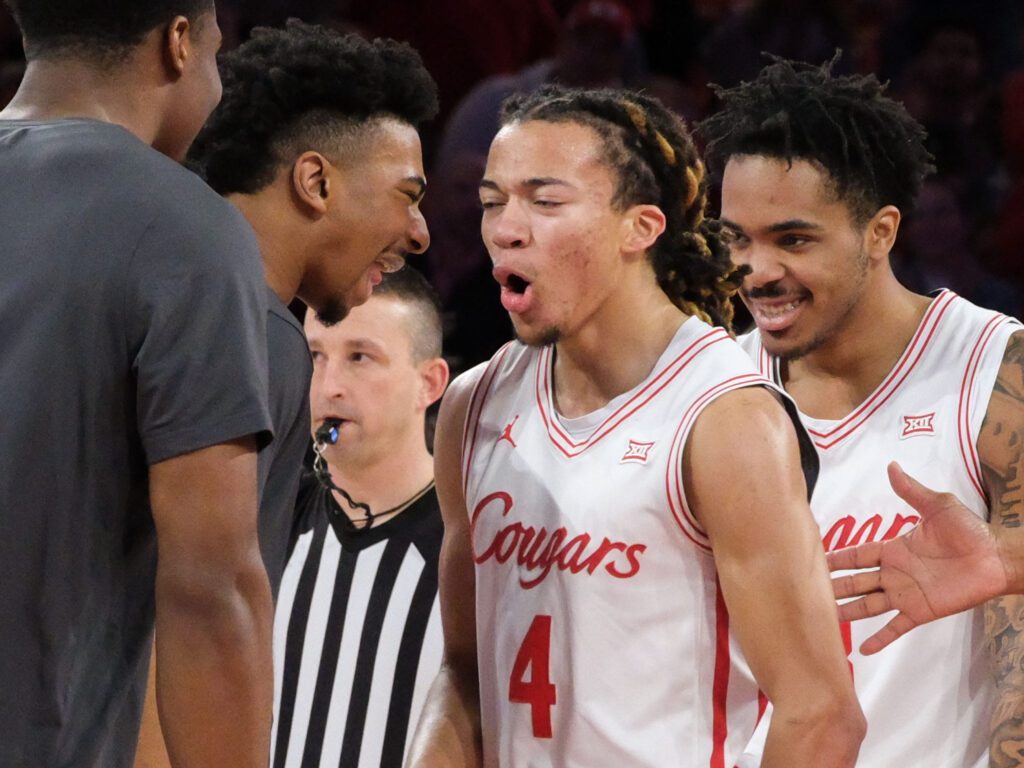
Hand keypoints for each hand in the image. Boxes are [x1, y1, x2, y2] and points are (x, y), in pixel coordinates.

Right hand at [827, 462, 1009, 653]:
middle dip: (833, 586)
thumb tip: (892, 466)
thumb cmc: (970, 530)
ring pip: (868, 605)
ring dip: (848, 611)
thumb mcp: (938, 505)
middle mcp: (895, 573)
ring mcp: (906, 594)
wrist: (997, 558)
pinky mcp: (921, 612)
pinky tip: (862, 649)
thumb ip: (911, 491)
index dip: (836, 558)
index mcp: (894, 548)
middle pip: (856, 581)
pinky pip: (896, 627)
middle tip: (808, 590)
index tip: (813, 559)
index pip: (857, 554)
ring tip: (825, 617)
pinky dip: (880, 639)